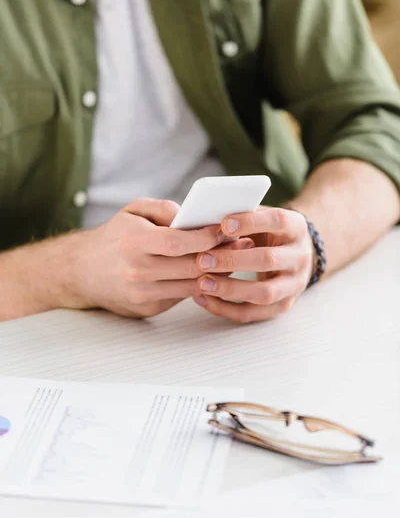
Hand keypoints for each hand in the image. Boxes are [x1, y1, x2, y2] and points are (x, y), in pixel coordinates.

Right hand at [69, 198, 252, 317]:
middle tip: (243, 245)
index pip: (178, 242)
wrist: (82, 272)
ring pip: (191, 286)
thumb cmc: (113, 237)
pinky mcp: (147, 309)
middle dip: (220, 256)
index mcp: (134, 243)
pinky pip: (182, 296)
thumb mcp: (131, 211)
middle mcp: (137, 271)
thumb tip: (190, 215)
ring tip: (235, 259)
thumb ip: (160, 208)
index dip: (206, 237)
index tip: (228, 229)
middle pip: (190, 267)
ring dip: (217, 274)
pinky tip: (213, 274)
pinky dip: (200, 285)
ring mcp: (142, 294)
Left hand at [193, 207, 313, 322]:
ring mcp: (294, 285)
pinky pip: (252, 313)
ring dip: (230, 289)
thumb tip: (207, 220)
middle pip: (269, 260)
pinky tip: (203, 298)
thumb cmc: (268, 232)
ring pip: (264, 293)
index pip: (278, 221)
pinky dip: (225, 309)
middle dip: (233, 260)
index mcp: (296, 227)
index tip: (223, 224)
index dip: (250, 222)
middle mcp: (300, 257)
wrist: (294, 255)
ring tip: (201, 283)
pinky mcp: (282, 306)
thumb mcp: (262, 217)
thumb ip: (241, 217)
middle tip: (202, 259)